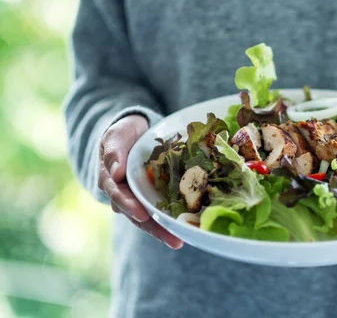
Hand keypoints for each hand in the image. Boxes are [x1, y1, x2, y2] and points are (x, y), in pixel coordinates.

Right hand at [99, 115, 182, 248]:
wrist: (135, 132)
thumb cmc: (123, 134)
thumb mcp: (116, 136)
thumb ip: (115, 151)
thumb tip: (116, 172)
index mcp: (111, 181)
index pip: (119, 196)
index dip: (130, 206)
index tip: (142, 215)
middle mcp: (124, 194)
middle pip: (137, 214)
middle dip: (154, 228)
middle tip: (173, 239)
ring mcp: (140, 197)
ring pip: (150, 217)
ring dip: (165, 229)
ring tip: (180, 241)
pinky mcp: (154, 195)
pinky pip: (163, 208)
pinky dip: (173, 218)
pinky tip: (187, 227)